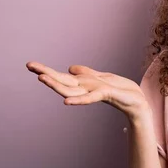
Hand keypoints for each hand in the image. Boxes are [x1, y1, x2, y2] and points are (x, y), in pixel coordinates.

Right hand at [26, 61, 150, 121]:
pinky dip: (78, 100)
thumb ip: (87, 73)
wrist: (138, 101)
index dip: (47, 70)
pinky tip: (66, 102)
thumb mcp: (103, 77)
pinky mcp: (105, 95)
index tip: (30, 65)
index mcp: (84, 83)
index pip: (62, 76)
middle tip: (29, 66)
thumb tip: (71, 68)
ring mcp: (93, 92)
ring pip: (71, 89)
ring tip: (41, 78)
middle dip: (46, 73)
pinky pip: (89, 98)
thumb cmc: (122, 90)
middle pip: (62, 81)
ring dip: (56, 84)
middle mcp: (85, 89)